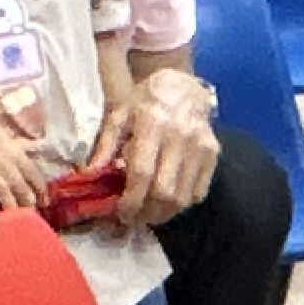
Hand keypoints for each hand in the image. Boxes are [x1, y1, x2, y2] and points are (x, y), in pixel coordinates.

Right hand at [0, 100, 54, 212]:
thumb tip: (35, 146)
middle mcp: (7, 165)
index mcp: (16, 152)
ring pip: (7, 196)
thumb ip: (19, 143)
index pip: (34, 174)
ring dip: (13, 209)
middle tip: (33, 215)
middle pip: (23, 189)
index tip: (45, 200)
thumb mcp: (3, 130)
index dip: (41, 189)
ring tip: (16, 219)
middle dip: (29, 204)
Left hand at [94, 67, 220, 226]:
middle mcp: (180, 136)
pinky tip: (167, 200)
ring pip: (183, 198)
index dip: (131, 200)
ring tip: (149, 214)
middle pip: (165, 192)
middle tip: (134, 218)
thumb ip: (106, 144)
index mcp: (152, 124)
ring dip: (163, 214)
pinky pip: (198, 192)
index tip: (121, 213)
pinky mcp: (213, 154)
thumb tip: (90, 174)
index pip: (143, 173)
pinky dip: (181, 204)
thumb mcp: (120, 114)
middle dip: (147, 213)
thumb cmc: (146, 101)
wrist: (184, 86)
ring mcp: (200, 146)